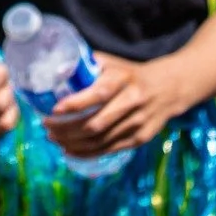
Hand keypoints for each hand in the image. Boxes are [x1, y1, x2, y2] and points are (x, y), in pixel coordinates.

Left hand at [47, 54, 188, 157]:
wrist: (168, 88)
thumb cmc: (130, 74)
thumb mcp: (112, 63)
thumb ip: (88, 65)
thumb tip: (56, 67)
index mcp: (123, 80)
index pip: (97, 95)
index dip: (74, 104)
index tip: (53, 110)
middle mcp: (131, 102)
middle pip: (95, 123)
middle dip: (67, 129)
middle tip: (47, 127)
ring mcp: (137, 123)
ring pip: (100, 140)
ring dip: (73, 143)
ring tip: (54, 138)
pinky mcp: (139, 138)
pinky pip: (109, 149)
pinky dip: (87, 152)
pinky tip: (70, 149)